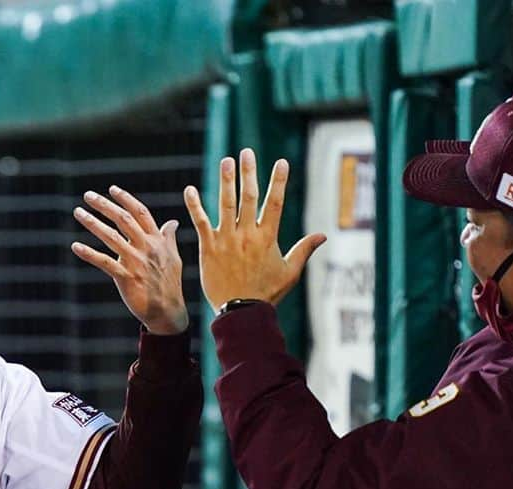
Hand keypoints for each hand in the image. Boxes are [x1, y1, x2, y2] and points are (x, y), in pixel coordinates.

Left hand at [71, 185, 187, 334]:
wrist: (167, 311)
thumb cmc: (169, 285)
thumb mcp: (173, 257)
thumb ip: (169, 238)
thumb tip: (172, 222)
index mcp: (157, 241)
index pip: (140, 213)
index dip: (126, 199)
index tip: (112, 189)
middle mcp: (147, 247)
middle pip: (123, 219)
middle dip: (105, 205)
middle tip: (88, 195)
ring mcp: (136, 262)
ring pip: (111, 237)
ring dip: (93, 223)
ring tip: (78, 212)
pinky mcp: (127, 277)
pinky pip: (104, 262)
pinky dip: (89, 253)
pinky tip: (76, 246)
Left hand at [183, 148, 325, 311]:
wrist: (240, 313)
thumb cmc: (266, 294)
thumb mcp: (290, 272)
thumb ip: (304, 250)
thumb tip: (323, 235)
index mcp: (267, 237)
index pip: (274, 202)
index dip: (278, 181)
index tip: (281, 162)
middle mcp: (247, 234)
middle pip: (249, 196)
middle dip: (248, 173)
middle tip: (246, 152)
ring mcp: (227, 240)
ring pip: (226, 204)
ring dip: (225, 181)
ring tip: (226, 161)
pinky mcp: (209, 248)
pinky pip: (201, 222)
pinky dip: (194, 206)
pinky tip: (189, 190)